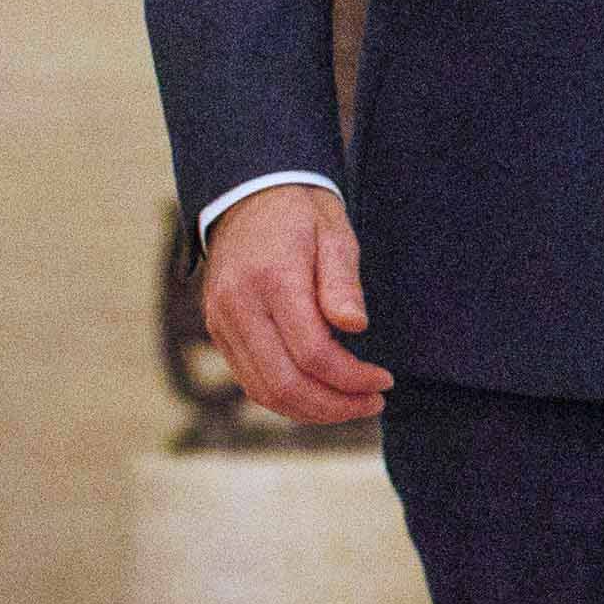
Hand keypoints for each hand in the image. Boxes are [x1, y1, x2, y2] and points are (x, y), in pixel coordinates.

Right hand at [200, 182, 393, 422]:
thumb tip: (356, 327)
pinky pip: (250, 379)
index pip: (313, 352)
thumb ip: (343, 281)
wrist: (248, 193)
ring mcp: (222, 322)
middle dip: (334, 405)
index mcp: (272, 280)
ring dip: (310, 410)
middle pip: (284, 383)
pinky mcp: (218, 331)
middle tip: (374, 403)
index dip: (351, 378)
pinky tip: (320, 395)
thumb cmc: (302, 212)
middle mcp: (239, 307)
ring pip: (263, 390)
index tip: (384, 381)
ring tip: (352, 406)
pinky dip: (285, 398)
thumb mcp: (335, 232)